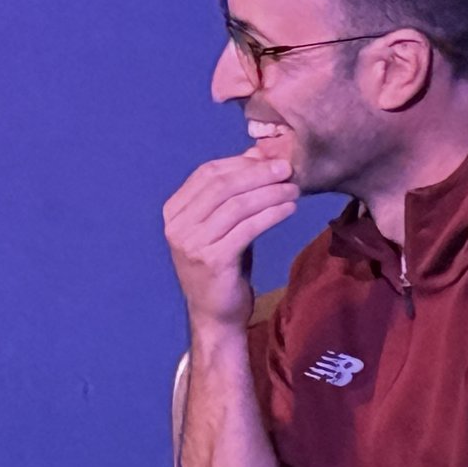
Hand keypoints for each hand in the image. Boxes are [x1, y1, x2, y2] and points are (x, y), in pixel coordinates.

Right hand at [163, 147, 297, 331]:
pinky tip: (289, 209)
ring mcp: (192, 244)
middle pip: (222, 185)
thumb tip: (257, 153)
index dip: (242, 162)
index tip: (271, 160)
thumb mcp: (223, 223)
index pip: (207, 173)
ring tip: (294, 189)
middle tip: (288, 170)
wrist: (214, 313)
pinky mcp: (212, 260)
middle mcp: (177, 226)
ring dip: (271, 193)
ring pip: (237, 205)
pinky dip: (272, 214)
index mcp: (174, 212)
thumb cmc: (221, 265)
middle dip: (259, 173)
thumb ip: (233, 191)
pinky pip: (248, 227)